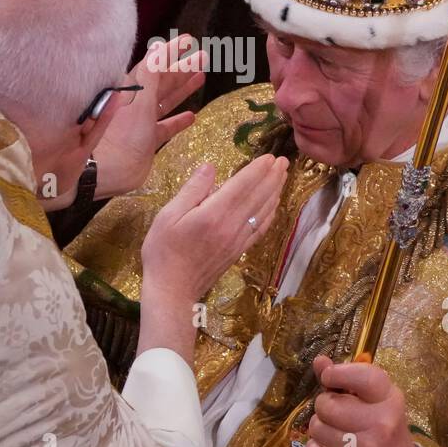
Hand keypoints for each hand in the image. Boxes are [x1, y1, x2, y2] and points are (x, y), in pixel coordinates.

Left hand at [93, 34, 206, 196]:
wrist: (106, 171)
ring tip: (201, 76)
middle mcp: (137, 102)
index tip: (189, 39)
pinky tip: (191, 116)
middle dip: (183, 68)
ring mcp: (142, 121)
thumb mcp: (139, 101)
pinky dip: (177, 121)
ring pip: (166, 100)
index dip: (172, 52)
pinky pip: (165, 126)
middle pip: (164, 80)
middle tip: (204, 55)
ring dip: (183, 89)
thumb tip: (158, 47)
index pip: (155, 64)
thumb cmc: (121, 135)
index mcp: (132, 89)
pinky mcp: (146, 140)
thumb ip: (150, 75)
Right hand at [141, 153, 287, 303]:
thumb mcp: (168, 215)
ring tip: (282, 176)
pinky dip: (270, 213)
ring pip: (263, 211)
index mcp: (214, 214)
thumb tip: (210, 167)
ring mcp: (238, 240)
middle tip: (284, 161)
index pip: (242, 185)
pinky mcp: (239, 251)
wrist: (172, 290)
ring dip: (275, 192)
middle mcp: (232, 226)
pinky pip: (260, 228)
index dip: (257, 170)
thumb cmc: (163, 251)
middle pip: (258, 196)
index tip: (269, 157)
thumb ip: (192, 190)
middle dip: (272, 177)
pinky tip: (274, 206)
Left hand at [303, 355, 419, 446]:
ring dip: (319, 427)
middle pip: (329, 404)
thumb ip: (345, 379)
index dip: (339, 373)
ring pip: (317, 426)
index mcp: (389, 399)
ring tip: (335, 430)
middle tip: (335, 411)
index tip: (328, 376)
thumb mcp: (372, 399)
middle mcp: (381, 422)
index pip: (363, 378)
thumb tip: (319, 361)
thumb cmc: (382, 427)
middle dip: (324, 405)